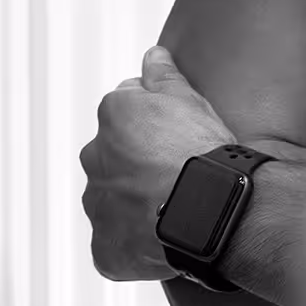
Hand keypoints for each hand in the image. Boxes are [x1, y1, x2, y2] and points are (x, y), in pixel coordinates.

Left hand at [79, 44, 234, 280]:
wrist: (210, 209)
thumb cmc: (202, 153)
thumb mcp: (189, 99)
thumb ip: (164, 75)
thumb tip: (152, 56)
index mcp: (112, 117)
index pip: (126, 116)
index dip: (156, 130)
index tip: (178, 143)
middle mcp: (95, 158)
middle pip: (116, 160)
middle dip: (139, 168)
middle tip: (177, 179)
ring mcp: (98, 206)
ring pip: (113, 203)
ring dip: (135, 207)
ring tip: (174, 213)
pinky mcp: (105, 249)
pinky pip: (116, 247)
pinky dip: (134, 247)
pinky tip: (163, 243)